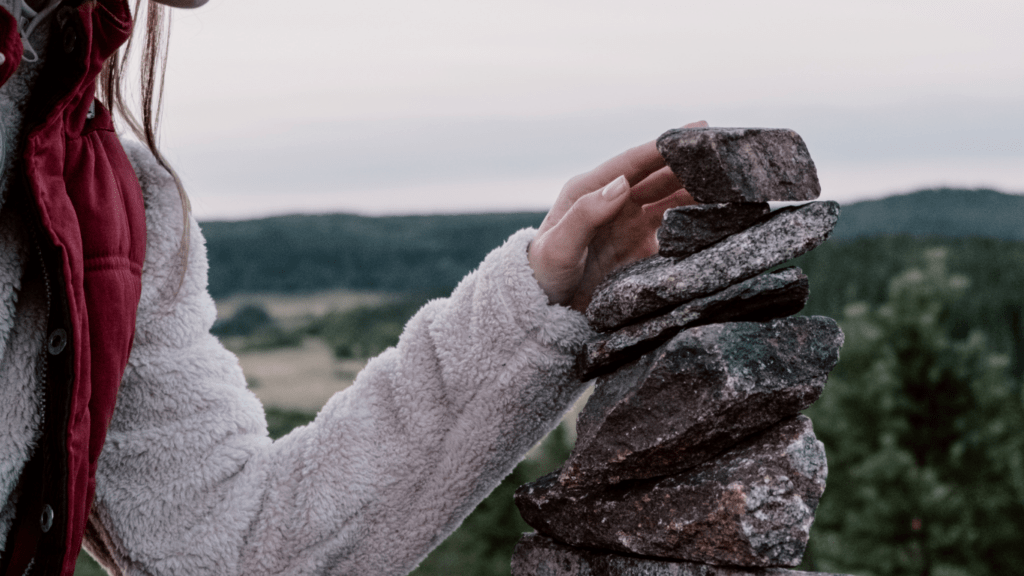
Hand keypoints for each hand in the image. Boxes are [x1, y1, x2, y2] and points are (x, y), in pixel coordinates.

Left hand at [528, 121, 708, 310]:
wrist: (545, 309)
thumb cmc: (544, 273)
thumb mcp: (559, 247)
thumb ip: (585, 215)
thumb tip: (622, 183)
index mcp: (590, 190)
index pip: (634, 162)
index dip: (665, 145)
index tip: (698, 128)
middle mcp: (614, 201)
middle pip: (660, 176)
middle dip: (691, 163)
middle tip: (726, 155)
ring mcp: (631, 224)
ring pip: (673, 200)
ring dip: (700, 190)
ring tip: (731, 183)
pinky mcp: (643, 248)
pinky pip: (675, 229)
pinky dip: (697, 221)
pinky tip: (720, 215)